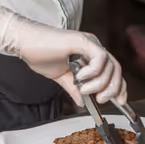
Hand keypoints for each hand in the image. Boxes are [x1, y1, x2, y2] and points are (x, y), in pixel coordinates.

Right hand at [0, 7, 126, 105]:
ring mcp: (90, 44)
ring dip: (98, 83)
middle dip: (112, 88)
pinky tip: (80, 76)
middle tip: (100, 99)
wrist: (25, 44)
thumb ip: (74, 89)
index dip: (119, 87)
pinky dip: (93, 72)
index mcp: (90, 56)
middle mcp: (93, 48)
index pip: (114, 72)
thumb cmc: (40, 55)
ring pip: (110, 66)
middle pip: (116, 69)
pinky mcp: (83, 41)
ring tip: (83, 88)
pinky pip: (100, 58)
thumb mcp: (62, 78)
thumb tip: (82, 102)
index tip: (119, 101)